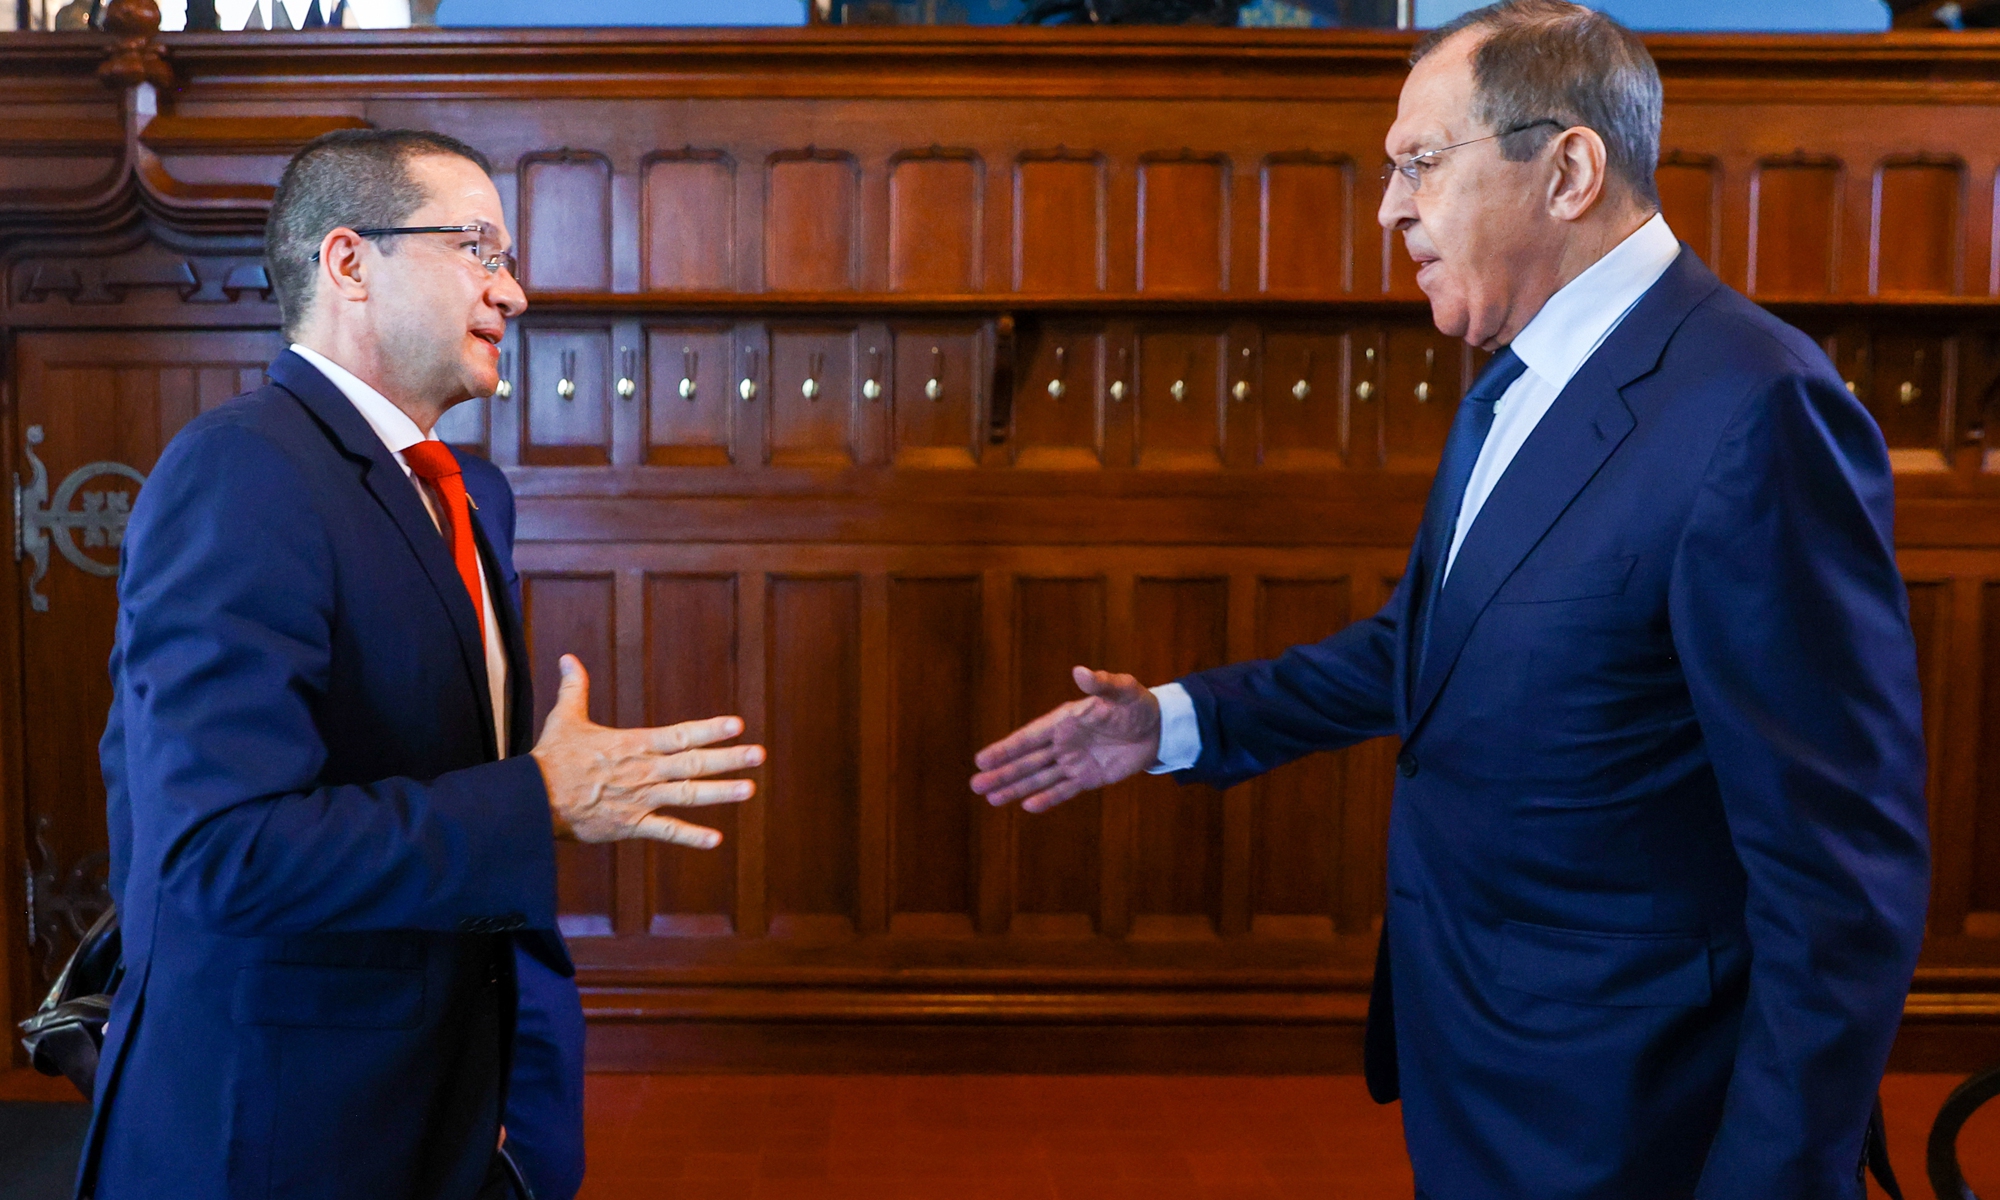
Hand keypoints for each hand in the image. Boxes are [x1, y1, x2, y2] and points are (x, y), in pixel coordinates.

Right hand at [531, 655, 763, 848]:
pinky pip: (665, 831)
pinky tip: (715, 840)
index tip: (737, 724)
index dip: (709, 729)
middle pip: (693, 763)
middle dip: (729, 759)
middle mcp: (644, 771)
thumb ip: (575, 688)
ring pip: (687, 795)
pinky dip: (690, 837)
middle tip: (759, 755)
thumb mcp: (565, 718)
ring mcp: (639, 799)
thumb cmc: (550, 759)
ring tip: (750, 789)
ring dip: (720, 793)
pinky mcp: (630, 826)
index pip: (680, 734)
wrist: (532, 800)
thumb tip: (568, 658)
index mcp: (634, 745)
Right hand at [970, 666, 1160, 812]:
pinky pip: (1064, 790)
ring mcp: (1074, 762)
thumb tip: (1080, 671)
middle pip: (1027, 761)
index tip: (982, 759)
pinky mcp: (1089, 778)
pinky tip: (1026, 806)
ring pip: (1039, 778)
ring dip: (1015, 788)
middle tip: (975, 785)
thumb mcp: (1122, 690)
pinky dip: (1047, 799)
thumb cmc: (1136, 703)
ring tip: (990, 799)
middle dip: (1002, 773)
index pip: (1029, 737)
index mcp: (1064, 721)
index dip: (1006, 748)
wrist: (1159, 727)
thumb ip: (1100, 684)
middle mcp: (1063, 743)